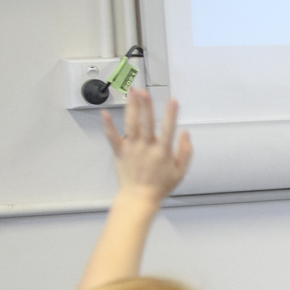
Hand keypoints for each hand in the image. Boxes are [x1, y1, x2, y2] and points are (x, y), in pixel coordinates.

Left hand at [102, 88, 190, 202]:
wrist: (139, 198)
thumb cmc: (160, 186)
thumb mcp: (181, 172)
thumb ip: (185, 152)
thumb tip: (185, 134)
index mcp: (162, 152)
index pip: (168, 129)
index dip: (171, 114)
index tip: (173, 101)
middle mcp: (146, 148)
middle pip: (146, 122)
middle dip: (145, 106)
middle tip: (144, 91)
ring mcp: (131, 149)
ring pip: (131, 124)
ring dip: (131, 107)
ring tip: (131, 93)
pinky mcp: (120, 152)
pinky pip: (112, 137)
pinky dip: (108, 125)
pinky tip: (104, 113)